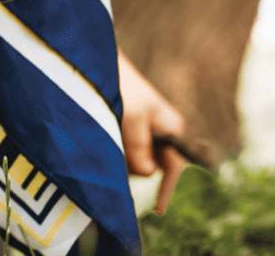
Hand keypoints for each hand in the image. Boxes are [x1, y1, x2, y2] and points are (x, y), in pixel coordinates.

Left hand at [117, 51, 186, 213]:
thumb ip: (139, 148)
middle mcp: (163, 131)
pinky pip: (125, 149)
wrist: (100, 63)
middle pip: (152, 167)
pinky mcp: (129, 127)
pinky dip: (116, 149)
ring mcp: (146, 130)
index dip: (166, 190)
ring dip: (122, 158)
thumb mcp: (131, 118)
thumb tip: (148, 174)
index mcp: (172, 129)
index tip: (158, 211)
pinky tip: (105, 134)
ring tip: (108, 135)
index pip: (174, 168)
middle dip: (134, 167)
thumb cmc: (120, 87)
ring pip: (137, 159)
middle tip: (114, 150)